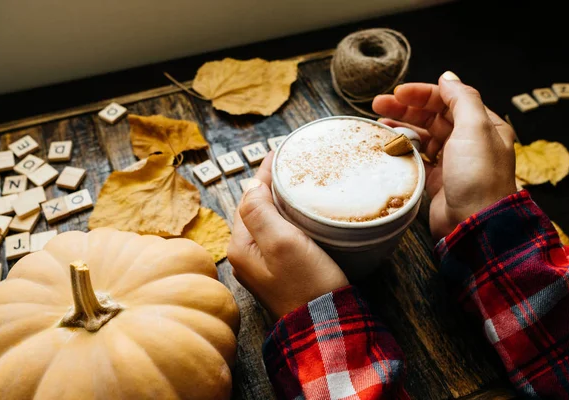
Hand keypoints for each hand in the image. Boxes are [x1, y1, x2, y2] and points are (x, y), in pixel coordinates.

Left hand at [227, 153, 348, 319]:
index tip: (279, 153)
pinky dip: (285, 219)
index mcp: (241, 247)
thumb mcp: (282, 243)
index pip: (248, 198)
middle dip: (268, 186)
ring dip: (276, 202)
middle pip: (254, 210)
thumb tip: (249, 185)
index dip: (263, 174)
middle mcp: (246, 257)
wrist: (327, 327)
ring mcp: (261, 267)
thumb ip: (260, 212)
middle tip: (289, 164)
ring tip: (294, 183)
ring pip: (266, 223)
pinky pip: (277, 237)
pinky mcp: (279, 273)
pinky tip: (299, 214)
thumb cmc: (308, 285)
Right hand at [372, 72, 516, 239]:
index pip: (448, 100)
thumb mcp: (475, 129)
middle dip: (406, 107)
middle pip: (432, 116)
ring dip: (401, 127)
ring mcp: (452, 162)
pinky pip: (416, 158)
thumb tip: (448, 77)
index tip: (397, 93)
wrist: (474, 224)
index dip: (421, 94)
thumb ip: (462, 99)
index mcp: (483, 126)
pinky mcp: (437, 180)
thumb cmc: (479, 178)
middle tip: (378, 104)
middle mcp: (468, 142)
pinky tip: (388, 146)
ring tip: (379, 123)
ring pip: (422, 136)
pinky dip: (402, 150)